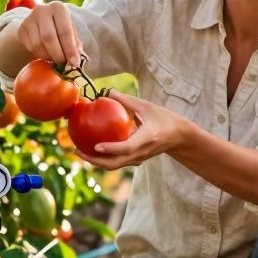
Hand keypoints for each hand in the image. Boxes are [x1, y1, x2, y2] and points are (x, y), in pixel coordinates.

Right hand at [16, 1, 83, 67]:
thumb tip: (76, 60)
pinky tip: (46, 53)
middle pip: (48, 38)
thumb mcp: (71, 31)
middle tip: (63, 64)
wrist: (40, 22)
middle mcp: (42, 10)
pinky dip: (39, 55)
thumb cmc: (60, 26)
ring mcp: (29, 19)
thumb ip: (75, 44)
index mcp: (58, 8)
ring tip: (55, 58)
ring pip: (38, 44)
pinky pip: (30, 47)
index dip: (70, 49)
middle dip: (57, 55)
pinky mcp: (21, 28)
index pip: (65, 31)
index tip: (74, 63)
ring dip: (48, 56)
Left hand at [76, 92, 190, 169]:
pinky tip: (92, 150)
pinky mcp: (136, 160)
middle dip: (94, 160)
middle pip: (115, 163)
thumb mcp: (147, 106)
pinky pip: (117, 162)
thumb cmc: (164, 118)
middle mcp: (141, 152)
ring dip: (96, 162)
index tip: (96, 146)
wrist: (179, 137)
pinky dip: (104, 159)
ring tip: (80, 151)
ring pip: (115, 166)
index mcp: (146, 139)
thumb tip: (108, 92)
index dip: (111, 149)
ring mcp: (138, 158)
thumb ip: (128, 100)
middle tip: (77, 150)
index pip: (126, 148)